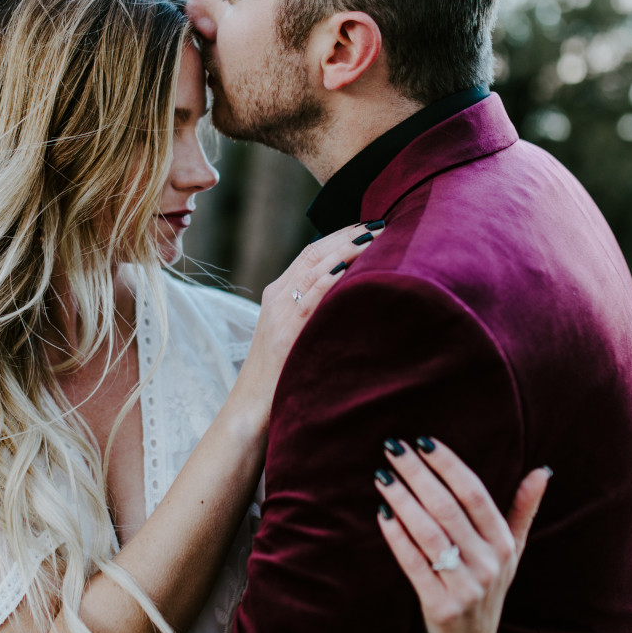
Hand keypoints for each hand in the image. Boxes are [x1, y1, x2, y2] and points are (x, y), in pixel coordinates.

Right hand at [233, 222, 382, 423]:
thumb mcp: (294, 335)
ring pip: (314, 266)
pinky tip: (352, 267)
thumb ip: (314, 313)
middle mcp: (277, 296)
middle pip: (314, 251)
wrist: (251, 408)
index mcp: (278, 294)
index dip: (339, 236)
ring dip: (347, 248)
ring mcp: (280, 312)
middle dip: (348, 234)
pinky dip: (331, 278)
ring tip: (376, 237)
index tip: (367, 227)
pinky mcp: (286, 331)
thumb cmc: (279, 375)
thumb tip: (349, 301)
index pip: (310, 252)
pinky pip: (311, 295)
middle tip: (380, 225)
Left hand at [372, 437, 548, 632]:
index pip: (476, 493)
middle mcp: (491, 566)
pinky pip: (415, 565)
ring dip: (403, 500)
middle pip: (448, 508)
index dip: (449, 464)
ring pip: (430, 533)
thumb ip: (522, 511)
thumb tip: (542, 471)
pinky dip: (397, 537)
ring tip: (382, 476)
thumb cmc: (484, 591)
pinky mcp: (442, 610)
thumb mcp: (510, 555)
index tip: (423, 440)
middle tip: (391, 447)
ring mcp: (467, 589)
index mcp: (506, 546)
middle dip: (418, 473)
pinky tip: (381, 514)